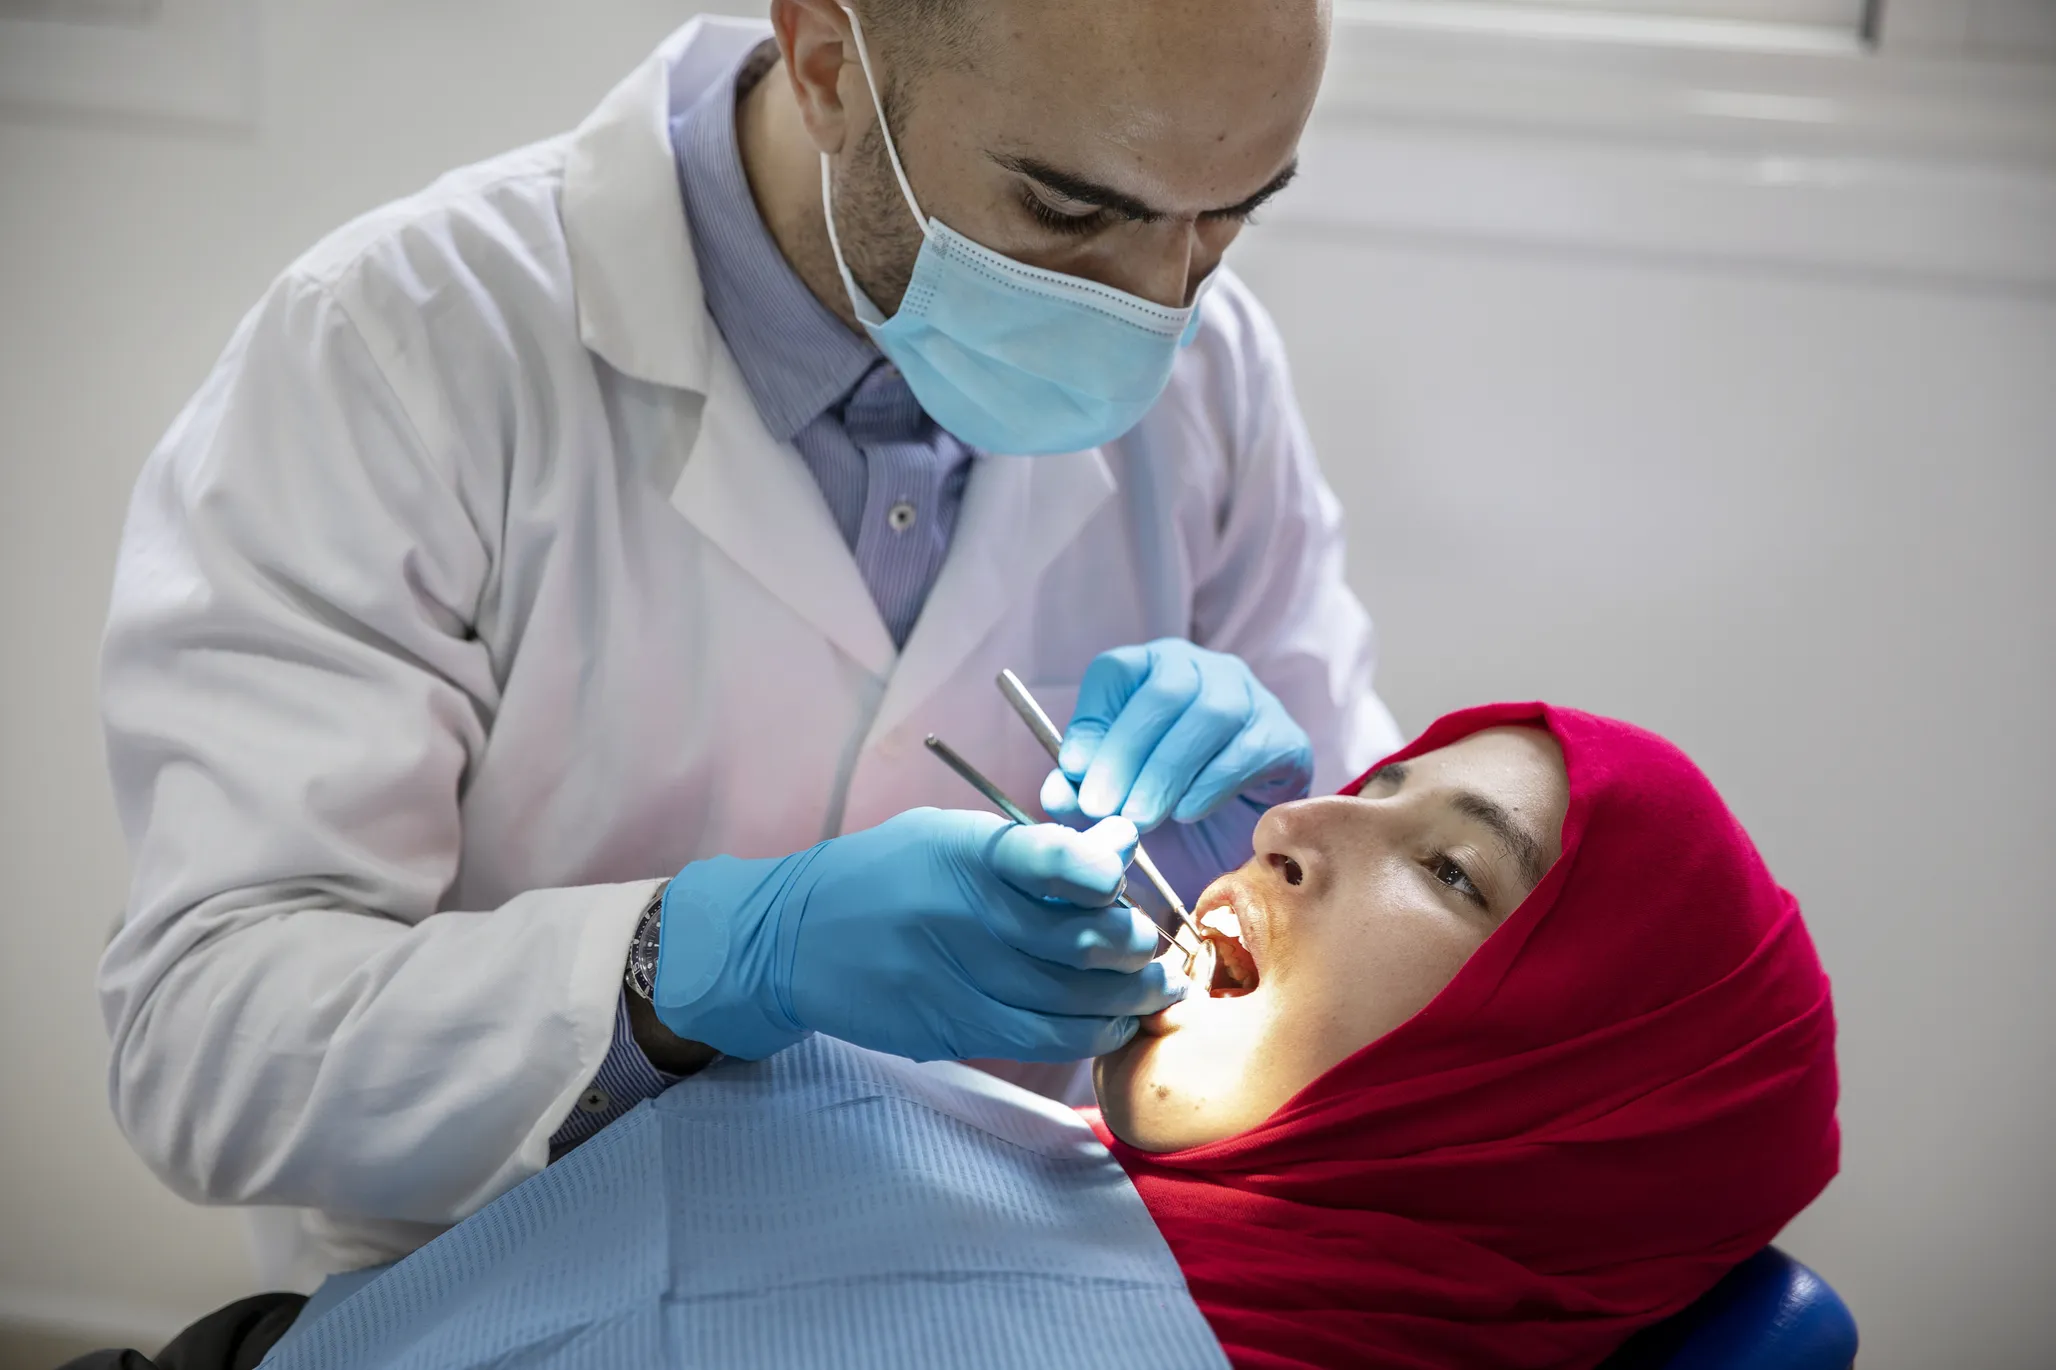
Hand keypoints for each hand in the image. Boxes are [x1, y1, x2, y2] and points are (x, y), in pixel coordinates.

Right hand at [651, 809, 1186, 1062]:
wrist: (790, 939)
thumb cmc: (887, 874)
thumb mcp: (952, 837)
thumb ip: (1038, 847)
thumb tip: (1123, 844)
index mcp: (959, 853)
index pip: (1039, 858)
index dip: (1095, 869)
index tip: (1120, 875)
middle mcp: (957, 917)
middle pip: (1070, 942)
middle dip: (1132, 948)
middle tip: (1158, 948)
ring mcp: (949, 981)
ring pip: (1065, 1003)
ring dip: (1125, 1000)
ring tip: (1156, 991)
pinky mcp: (945, 1028)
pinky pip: (1036, 1040)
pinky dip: (1087, 1034)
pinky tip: (1111, 1024)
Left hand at [1040, 639, 1312, 831]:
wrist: (1232, 842)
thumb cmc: (1164, 805)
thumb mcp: (1116, 797)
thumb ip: (1082, 790)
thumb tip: (1057, 792)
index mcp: (1153, 669)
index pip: (1118, 671)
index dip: (1093, 720)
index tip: (1071, 771)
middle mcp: (1205, 670)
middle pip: (1165, 691)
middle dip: (1127, 752)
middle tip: (1102, 806)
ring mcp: (1252, 698)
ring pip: (1210, 715)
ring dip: (1167, 771)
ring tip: (1139, 817)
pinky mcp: (1286, 738)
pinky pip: (1250, 750)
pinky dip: (1212, 783)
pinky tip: (1186, 812)